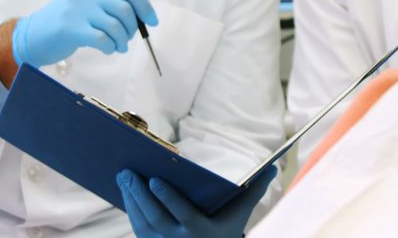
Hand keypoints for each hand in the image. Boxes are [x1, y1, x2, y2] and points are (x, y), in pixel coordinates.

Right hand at [12, 0, 158, 66]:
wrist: (32, 35)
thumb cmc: (66, 20)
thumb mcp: (91, 2)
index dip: (144, 5)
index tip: (152, 21)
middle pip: (124, 9)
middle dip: (133, 28)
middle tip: (127, 39)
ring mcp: (77, 10)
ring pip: (116, 26)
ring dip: (122, 40)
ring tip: (118, 47)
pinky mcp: (71, 28)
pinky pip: (103, 39)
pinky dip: (111, 47)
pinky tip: (108, 50)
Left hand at [117, 165, 276, 237]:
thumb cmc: (225, 232)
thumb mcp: (240, 215)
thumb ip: (253, 191)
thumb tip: (273, 167)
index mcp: (202, 232)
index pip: (183, 215)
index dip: (168, 198)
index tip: (155, 180)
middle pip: (155, 217)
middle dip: (139, 194)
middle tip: (127, 172)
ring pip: (142, 223)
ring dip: (130, 199)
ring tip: (124, 176)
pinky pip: (138, 228)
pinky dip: (130, 209)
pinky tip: (126, 191)